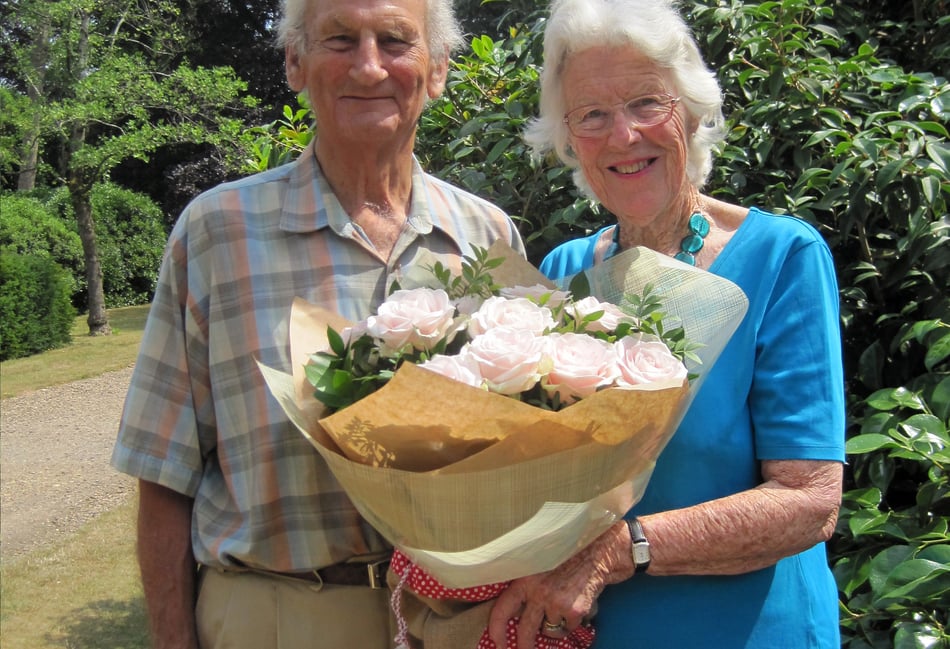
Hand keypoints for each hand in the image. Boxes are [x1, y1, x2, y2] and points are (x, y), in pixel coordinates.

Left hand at [487, 522, 632, 646]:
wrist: (598, 551)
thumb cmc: (569, 556)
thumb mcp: (540, 564)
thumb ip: (526, 585)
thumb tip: (514, 612)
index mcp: (524, 578)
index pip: (502, 608)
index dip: (496, 628)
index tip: (497, 642)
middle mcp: (537, 590)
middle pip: (525, 629)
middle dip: (524, 644)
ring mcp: (555, 602)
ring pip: (549, 630)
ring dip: (555, 625)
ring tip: (563, 607)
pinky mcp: (573, 611)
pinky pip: (568, 628)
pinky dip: (572, 622)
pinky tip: (577, 604)